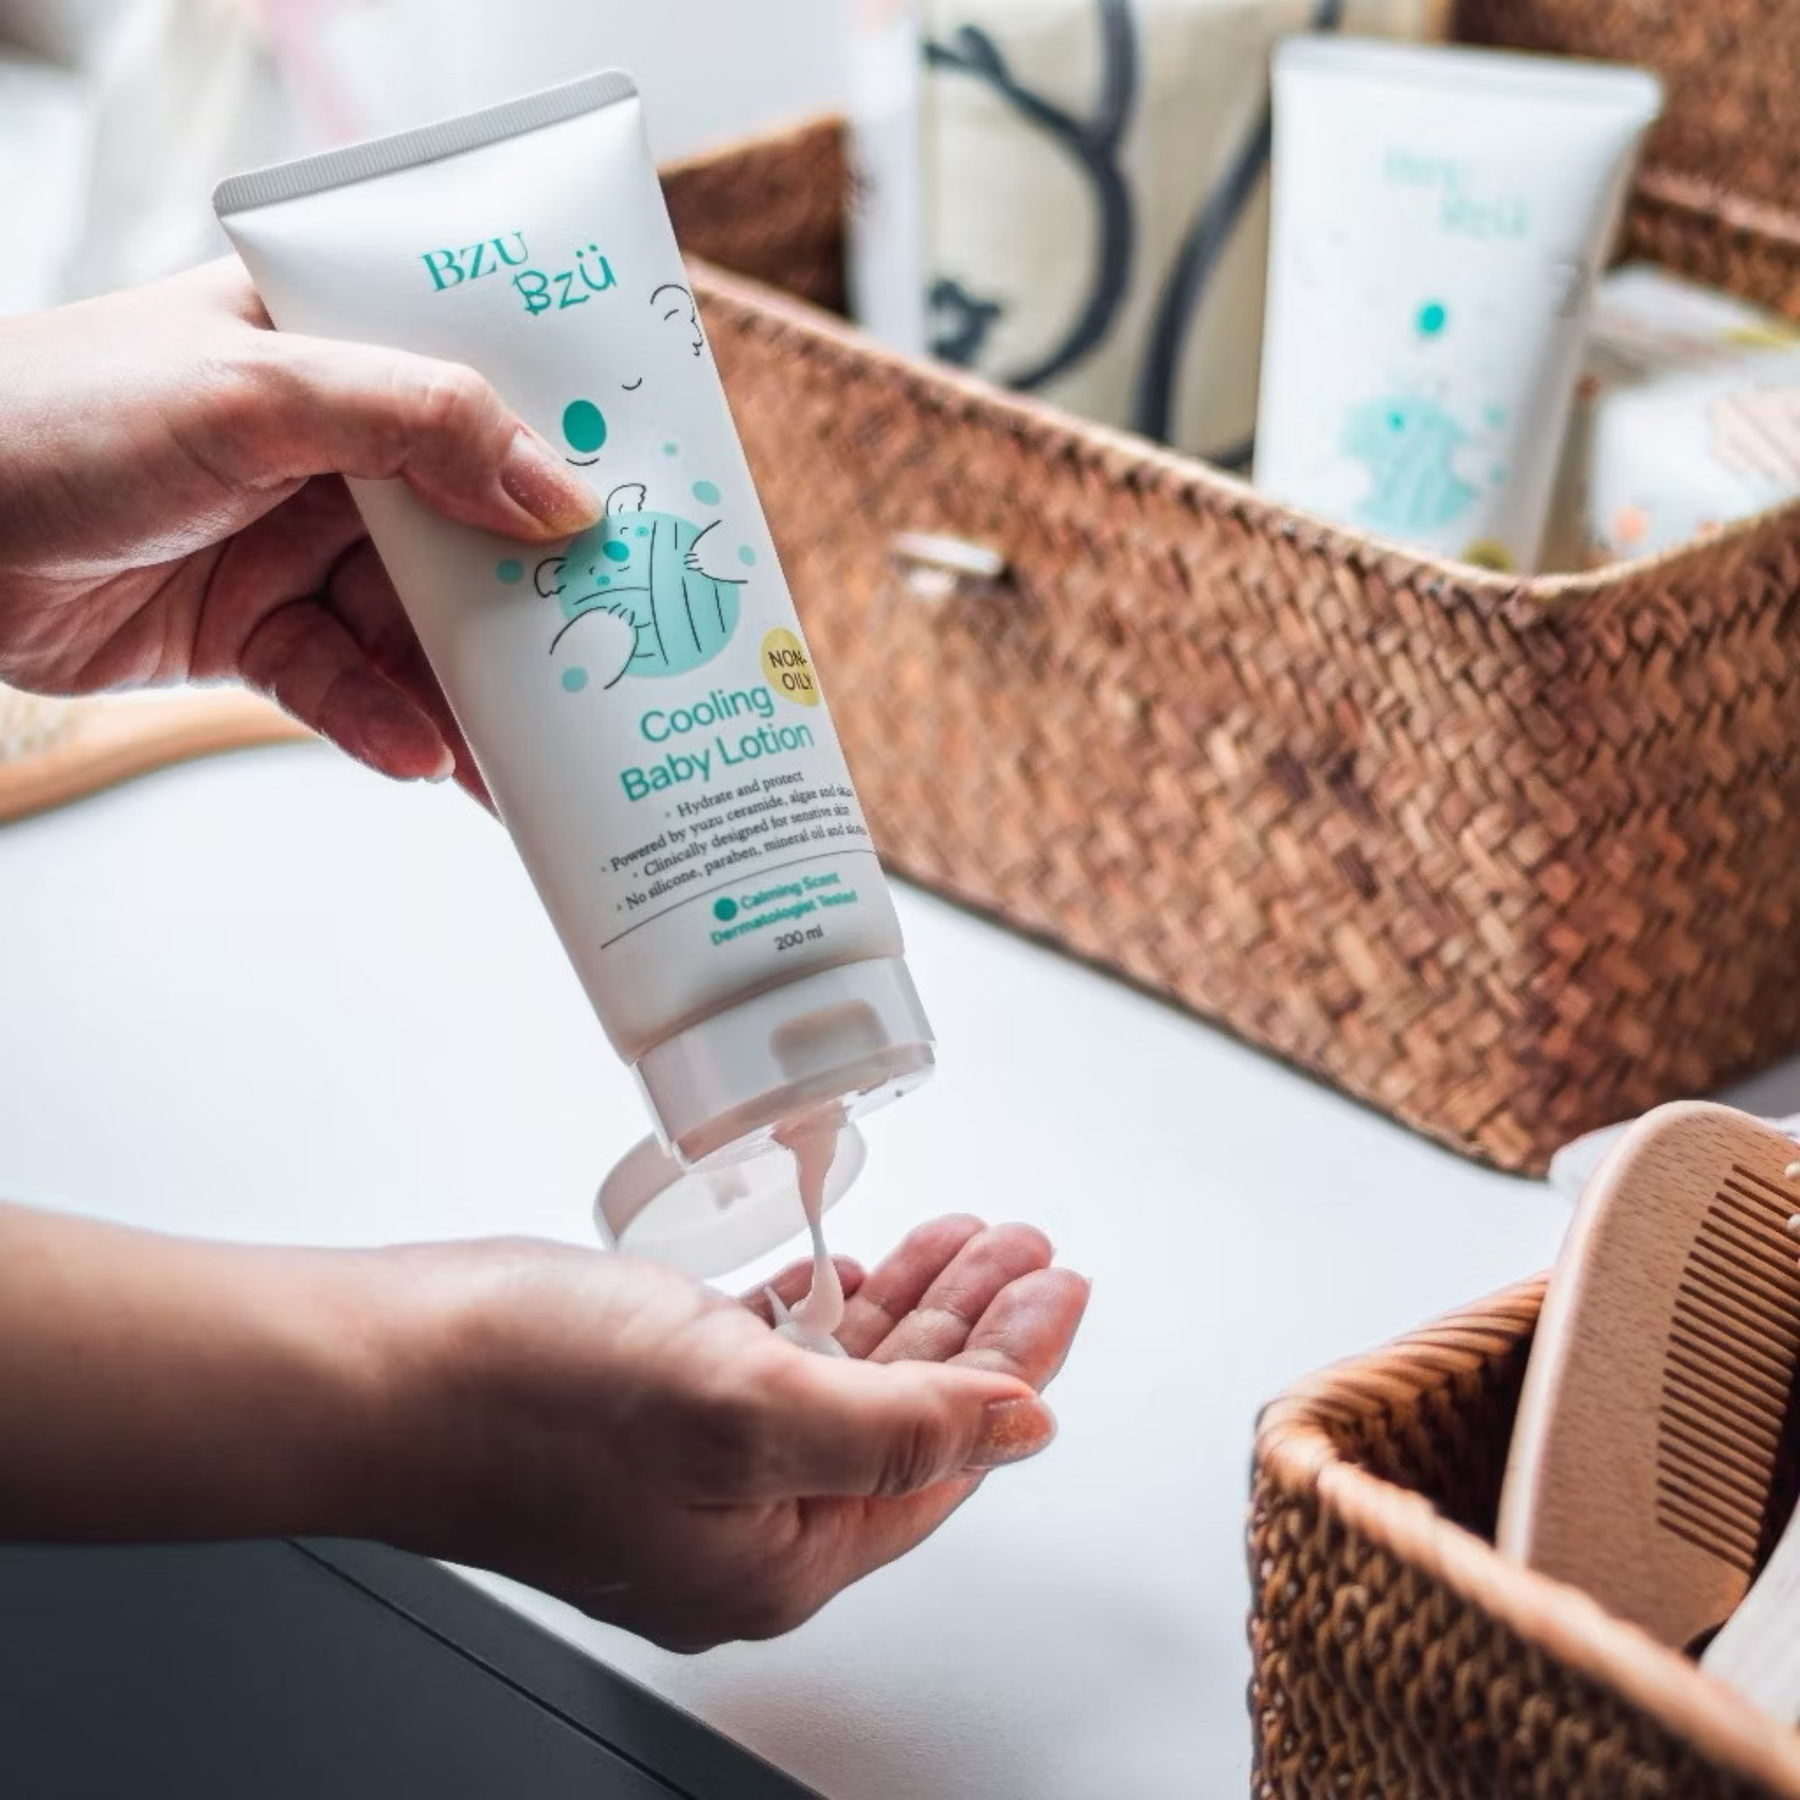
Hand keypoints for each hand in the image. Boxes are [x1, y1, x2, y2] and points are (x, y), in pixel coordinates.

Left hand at [0, 260, 600, 797]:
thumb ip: (421, 428)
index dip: (567, 459)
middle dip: (536, 605)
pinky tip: (422, 760)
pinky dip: (382, 724)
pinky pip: (345, 687)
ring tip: (536, 753)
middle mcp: (328, 450)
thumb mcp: (259, 394)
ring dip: (471, 691)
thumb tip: (561, 496)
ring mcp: (293, 545)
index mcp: (335, 353)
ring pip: (418, 628)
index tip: (650, 525)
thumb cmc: (60, 416)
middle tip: (618, 667)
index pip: (483, 398)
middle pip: (469, 534)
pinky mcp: (255, 633)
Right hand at [0, 1204, 1085, 1654]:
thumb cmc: (527, 1391)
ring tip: (961, 1237)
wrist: (370, 1368)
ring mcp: (687, 1464)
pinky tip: (851, 1267)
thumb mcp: (742, 1403)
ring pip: (838, 1378)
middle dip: (971, 1325)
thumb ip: (898, 1425)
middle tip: (1024, 1250)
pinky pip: (768, 1357)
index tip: (1062, 1288)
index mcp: (775, 1554)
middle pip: (898, 1415)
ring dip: (906, 1305)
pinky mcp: (643, 1408)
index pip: (940, 1457)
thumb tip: (1023, 1430)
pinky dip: (821, 1306)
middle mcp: (737, 1523)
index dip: (1014, 1366)